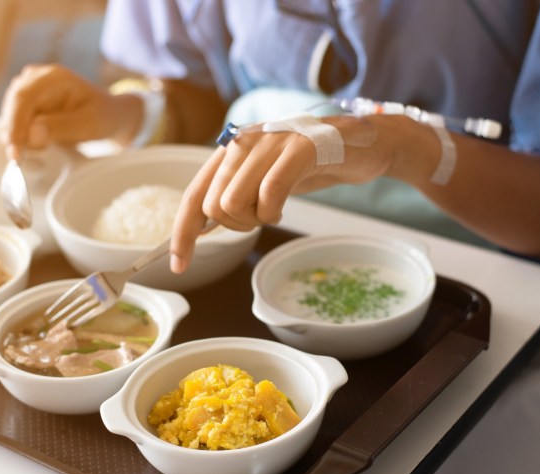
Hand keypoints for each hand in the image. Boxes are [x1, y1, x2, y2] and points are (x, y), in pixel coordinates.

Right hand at [0, 64, 141, 159]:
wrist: (109, 115)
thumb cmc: (103, 117)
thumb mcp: (90, 124)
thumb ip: (62, 127)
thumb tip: (32, 134)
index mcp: (53, 77)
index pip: (24, 97)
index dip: (15, 124)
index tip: (15, 150)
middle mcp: (36, 79)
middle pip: (12, 106)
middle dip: (14, 134)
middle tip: (20, 159)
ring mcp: (29, 90)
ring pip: (10, 116)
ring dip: (18, 137)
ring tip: (44, 149)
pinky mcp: (27, 105)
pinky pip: (15, 123)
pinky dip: (21, 138)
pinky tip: (38, 147)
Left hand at [170, 115, 396, 272]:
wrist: (359, 144)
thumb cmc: (309, 166)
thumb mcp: (264, 178)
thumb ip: (232, 192)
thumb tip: (199, 225)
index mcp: (231, 150)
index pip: (194, 195)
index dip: (182, 233)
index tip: (179, 265)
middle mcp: (243, 142)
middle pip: (212, 206)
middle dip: (235, 225)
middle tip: (261, 217)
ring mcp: (270, 143)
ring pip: (233, 201)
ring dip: (255, 219)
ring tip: (275, 209)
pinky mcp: (298, 150)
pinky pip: (269, 193)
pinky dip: (273, 210)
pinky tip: (283, 207)